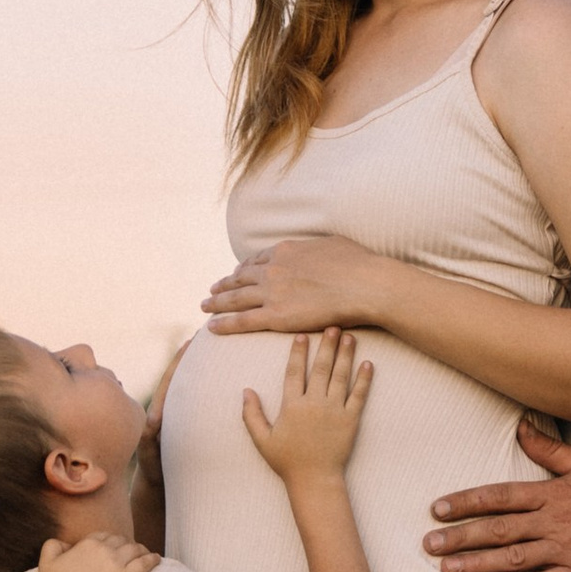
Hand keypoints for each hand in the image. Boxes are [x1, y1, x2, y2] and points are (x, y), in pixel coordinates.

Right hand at [33, 533, 158, 571]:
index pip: (104, 536)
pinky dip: (153, 560)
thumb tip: (67, 544)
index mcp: (87, 544)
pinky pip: (145, 564)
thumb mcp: (46, 562)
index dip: (110, 540)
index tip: (114, 546)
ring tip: (146, 554)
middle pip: (121, 541)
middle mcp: (104, 550)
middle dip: (127, 544)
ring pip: (135, 549)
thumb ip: (52, 545)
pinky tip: (157, 560)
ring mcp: (117, 564)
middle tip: (131, 551)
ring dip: (142, 550)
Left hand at [203, 236, 392, 338]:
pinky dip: (224, 324)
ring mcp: (272, 292)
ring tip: (205, 307)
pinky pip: (242, 321)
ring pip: (235, 298)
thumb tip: (319, 249)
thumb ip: (317, 247)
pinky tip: (211, 327)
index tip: (237, 273)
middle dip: (225, 284)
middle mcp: (273, 269)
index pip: (257, 260)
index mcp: (286, 250)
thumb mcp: (333, 244)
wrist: (365, 284)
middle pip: (241, 278)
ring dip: (217, 303)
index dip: (244, 268)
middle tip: (213, 290)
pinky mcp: (275, 316)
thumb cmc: (358, 264)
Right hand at [240, 330, 373, 481]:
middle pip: (320, 368)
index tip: (302, 334)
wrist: (315, 480)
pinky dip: (364, 380)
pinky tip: (368, 364)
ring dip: (346, 355)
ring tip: (350, 336)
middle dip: (326, 345)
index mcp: (292, 406)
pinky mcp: (351, 420)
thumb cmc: (287, 461)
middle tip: (332, 325)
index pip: (294, 372)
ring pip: (341, 376)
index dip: (298, 352)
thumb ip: (251, 414)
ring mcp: (334, 411)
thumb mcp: (262, 439)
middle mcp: (314, 404)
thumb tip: (245, 390)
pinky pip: (359, 396)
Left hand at [423, 422, 570, 571]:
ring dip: (476, 564)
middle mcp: (553, 520)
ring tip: (445, 570)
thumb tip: (520, 427)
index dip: (465, 502)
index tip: (436, 509)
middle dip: (459, 536)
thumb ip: (549, 449)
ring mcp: (566, 550)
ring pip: (512, 557)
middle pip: (497, 528)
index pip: (499, 496)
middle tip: (427, 545)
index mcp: (552, 492)